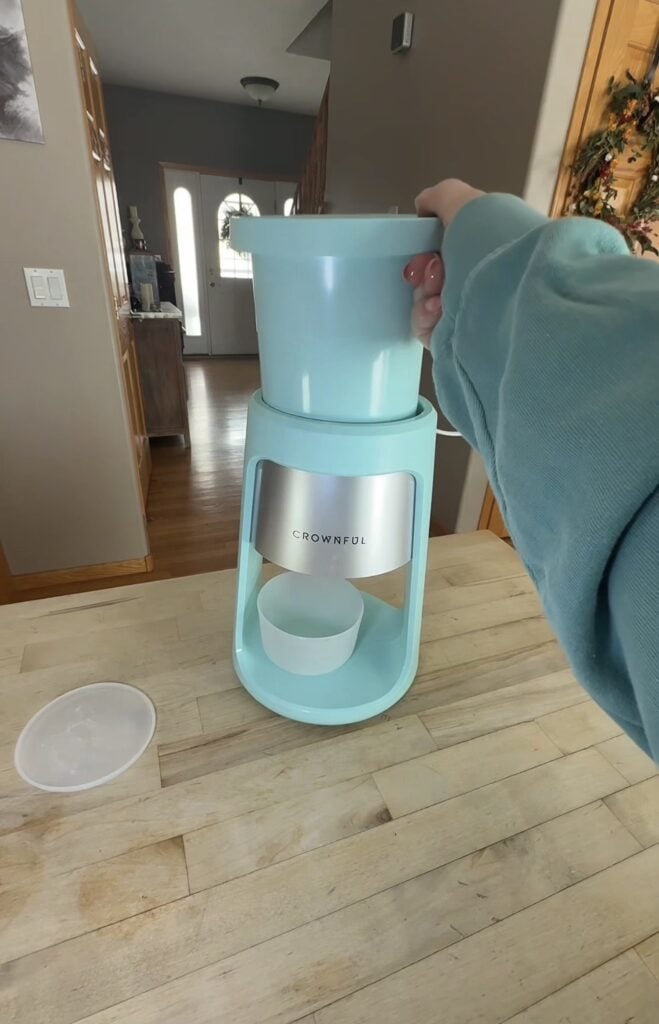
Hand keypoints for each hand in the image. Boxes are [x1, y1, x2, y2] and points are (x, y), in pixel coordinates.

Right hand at [404, 179, 483, 346]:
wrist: (508, 292)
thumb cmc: (491, 245)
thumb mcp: (466, 203)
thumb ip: (441, 196)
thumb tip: (423, 204)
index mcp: (481, 253)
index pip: (443, 250)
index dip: (426, 246)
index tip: (425, 247)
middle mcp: (474, 283)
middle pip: (429, 275)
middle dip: (425, 269)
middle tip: (435, 269)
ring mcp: (464, 313)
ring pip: (423, 301)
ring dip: (425, 292)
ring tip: (439, 294)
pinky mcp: (453, 339)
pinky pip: (424, 327)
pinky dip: (425, 316)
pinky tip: (438, 309)